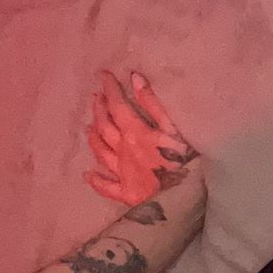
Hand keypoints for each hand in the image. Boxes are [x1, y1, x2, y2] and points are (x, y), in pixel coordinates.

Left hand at [85, 69, 200, 205]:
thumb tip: (134, 79)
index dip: (109, 89)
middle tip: (95, 97)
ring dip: (93, 138)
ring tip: (88, 127)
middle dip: (99, 109)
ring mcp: (122, 173)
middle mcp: (122, 152)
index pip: (117, 107)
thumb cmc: (185, 160)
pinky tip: (87, 174)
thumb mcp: (173, 127)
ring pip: (100, 153)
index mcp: (135, 133)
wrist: (184, 197)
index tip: (102, 75)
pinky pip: (106, 187)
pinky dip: (96, 180)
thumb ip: (153, 104)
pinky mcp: (125, 194)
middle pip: (104, 127)